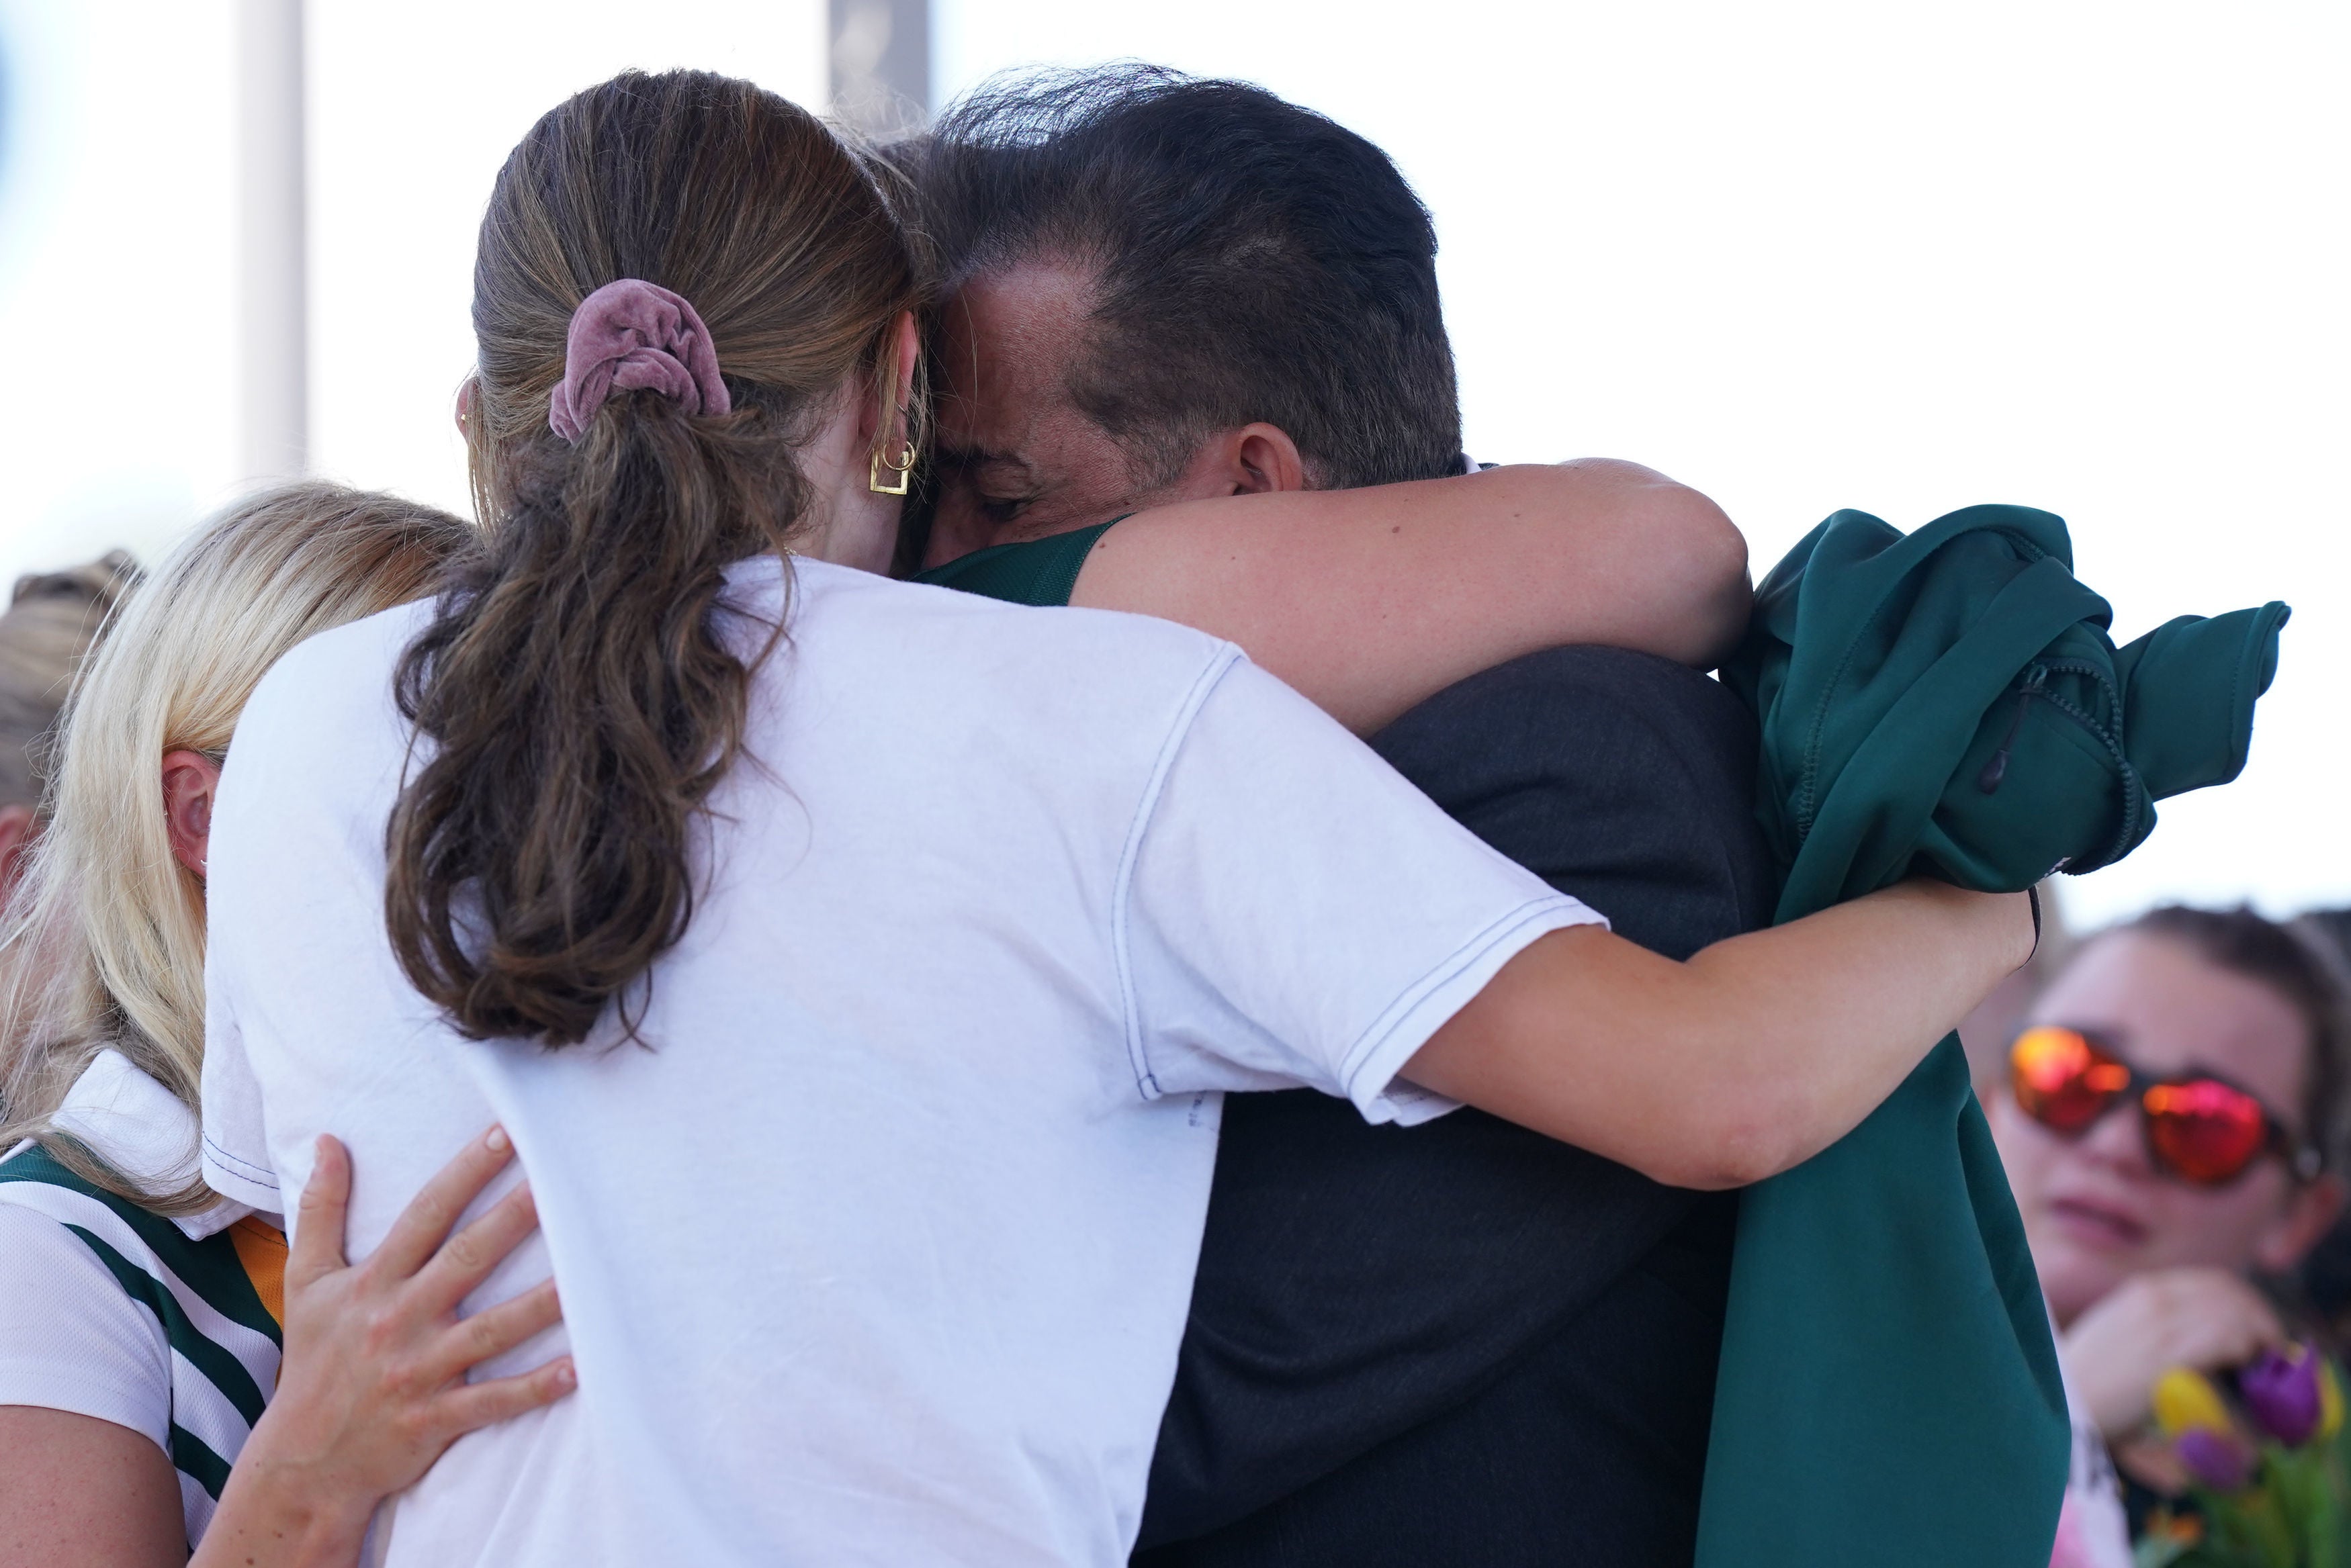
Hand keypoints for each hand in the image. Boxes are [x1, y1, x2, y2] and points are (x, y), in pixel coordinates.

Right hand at [194, 1127, 573, 1566]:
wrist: (301, 1461)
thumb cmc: (313, 1362)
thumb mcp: (306, 1282)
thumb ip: (320, 1210)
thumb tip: (327, 1140)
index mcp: (373, 1282)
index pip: (426, 1215)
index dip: (465, 1173)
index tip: (506, 1132)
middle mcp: (399, 1320)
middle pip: (466, 1261)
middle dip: (512, 1221)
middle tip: (560, 1183)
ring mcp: (420, 1370)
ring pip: (490, 1332)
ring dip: (539, 1306)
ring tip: (586, 1277)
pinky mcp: (435, 1418)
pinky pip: (493, 1401)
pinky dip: (534, 1388)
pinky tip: (578, 1369)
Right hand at [2062, 1267, 2283, 1441]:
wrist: (2063, 1401)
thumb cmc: (2087, 1381)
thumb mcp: (2119, 1338)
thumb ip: (2155, 1328)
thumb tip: (2202, 1343)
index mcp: (2142, 1291)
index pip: (2212, 1281)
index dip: (2244, 1303)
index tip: (2256, 1331)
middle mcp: (2156, 1297)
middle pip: (2230, 1291)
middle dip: (2259, 1317)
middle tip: (2267, 1350)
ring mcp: (2165, 1321)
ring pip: (2236, 1312)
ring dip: (2258, 1335)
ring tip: (2260, 1363)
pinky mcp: (2173, 1350)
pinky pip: (2229, 1337)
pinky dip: (2247, 1350)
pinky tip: (2244, 1369)